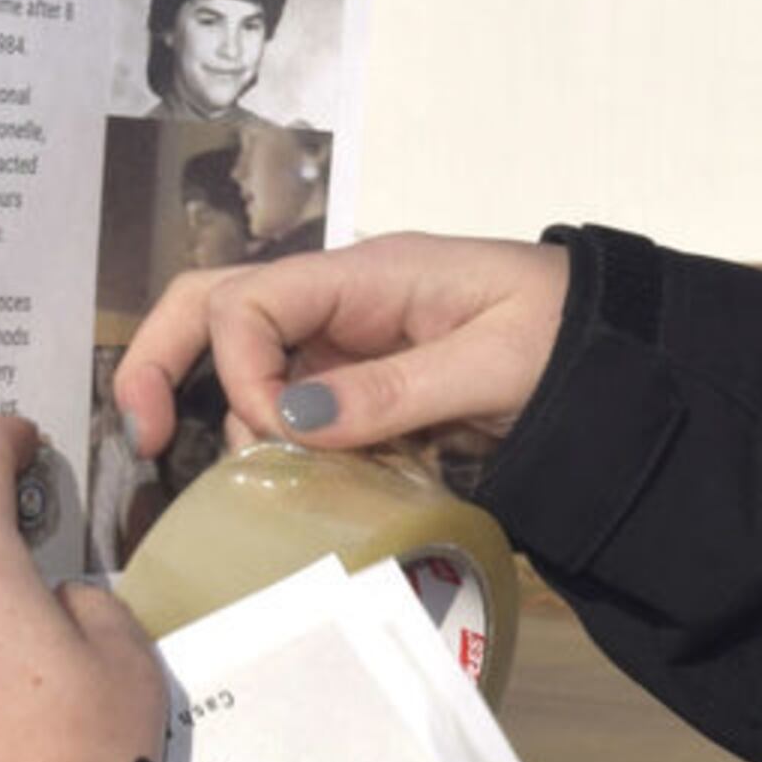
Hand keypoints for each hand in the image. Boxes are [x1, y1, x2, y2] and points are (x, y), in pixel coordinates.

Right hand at [114, 234, 569, 462]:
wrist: (619, 347)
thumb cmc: (569, 335)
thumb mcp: (491, 363)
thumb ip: (393, 391)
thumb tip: (291, 419)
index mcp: (367, 275)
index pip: (249, 300)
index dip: (238, 369)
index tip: (278, 434)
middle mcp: (341, 302)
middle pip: (215, 308)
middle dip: (160, 364)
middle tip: (143, 441)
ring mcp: (347, 344)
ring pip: (246, 367)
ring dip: (236, 423)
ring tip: (269, 483)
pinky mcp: (362, 386)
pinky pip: (294, 409)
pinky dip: (282, 446)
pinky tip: (303, 485)